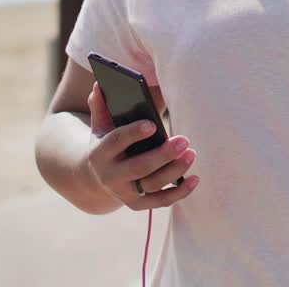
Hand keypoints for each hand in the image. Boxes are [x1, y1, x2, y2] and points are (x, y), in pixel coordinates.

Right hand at [84, 81, 198, 209]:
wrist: (94, 178)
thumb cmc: (106, 143)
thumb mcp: (99, 125)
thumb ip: (100, 105)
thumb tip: (100, 83)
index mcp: (100, 153)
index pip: (116, 142)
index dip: (133, 133)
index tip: (153, 125)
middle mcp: (111, 176)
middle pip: (139, 167)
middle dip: (163, 154)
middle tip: (184, 140)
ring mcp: (124, 193)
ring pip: (153, 184)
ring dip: (175, 170)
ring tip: (191, 153)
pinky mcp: (138, 204)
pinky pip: (160, 201)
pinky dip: (179, 193)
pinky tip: (195, 179)